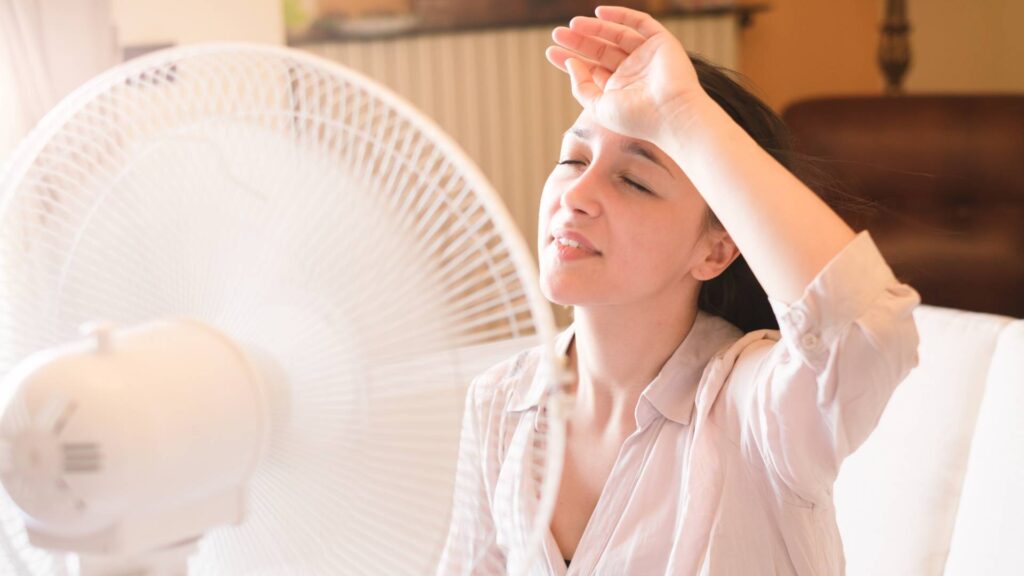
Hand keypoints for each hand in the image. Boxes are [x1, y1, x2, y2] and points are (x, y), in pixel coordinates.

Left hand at [546, 6, 705, 143]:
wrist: (670, 114)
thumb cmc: (635, 117)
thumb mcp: (599, 107)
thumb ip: (582, 86)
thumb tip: (571, 62)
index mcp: (619, 90)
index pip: (592, 70)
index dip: (571, 60)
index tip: (551, 51)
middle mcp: (633, 72)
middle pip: (601, 51)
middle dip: (579, 42)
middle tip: (556, 34)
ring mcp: (647, 56)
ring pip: (617, 36)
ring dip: (594, 28)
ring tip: (572, 25)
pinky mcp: (661, 43)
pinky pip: (640, 23)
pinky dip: (621, 15)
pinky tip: (599, 13)